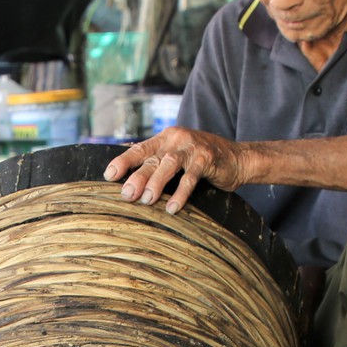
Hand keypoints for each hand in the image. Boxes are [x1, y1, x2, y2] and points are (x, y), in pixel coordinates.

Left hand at [102, 126, 248, 212]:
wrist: (237, 159)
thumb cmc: (201, 161)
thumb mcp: (176, 157)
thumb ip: (156, 161)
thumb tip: (128, 175)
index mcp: (164, 138)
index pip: (139, 149)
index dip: (123, 161)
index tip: (109, 175)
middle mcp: (176, 139)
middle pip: (152, 158)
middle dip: (137, 177)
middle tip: (126, 195)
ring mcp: (192, 147)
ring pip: (169, 164)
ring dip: (156, 183)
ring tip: (146, 201)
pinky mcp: (207, 158)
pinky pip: (191, 177)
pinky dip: (181, 193)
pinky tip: (173, 208)